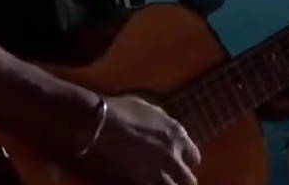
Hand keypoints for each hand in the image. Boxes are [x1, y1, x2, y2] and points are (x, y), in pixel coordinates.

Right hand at [71, 94, 200, 184]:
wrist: (95, 125)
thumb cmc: (117, 111)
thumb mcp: (146, 110)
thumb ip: (161, 122)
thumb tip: (165, 128)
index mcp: (177, 135)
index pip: (193, 158)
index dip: (184, 164)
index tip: (177, 167)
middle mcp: (173, 156)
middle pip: (188, 181)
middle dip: (180, 182)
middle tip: (170, 182)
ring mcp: (157, 173)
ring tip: (155, 182)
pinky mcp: (139, 183)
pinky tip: (136, 183)